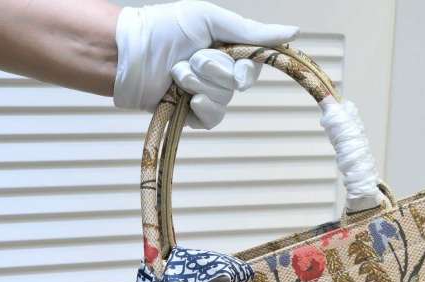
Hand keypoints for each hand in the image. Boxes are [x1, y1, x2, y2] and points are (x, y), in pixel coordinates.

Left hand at [114, 1, 297, 127]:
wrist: (130, 55)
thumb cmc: (166, 29)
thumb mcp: (211, 20)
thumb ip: (252, 31)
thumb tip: (294, 32)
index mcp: (228, 49)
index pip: (255, 66)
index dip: (247, 71)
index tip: (239, 70)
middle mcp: (221, 73)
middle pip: (237, 84)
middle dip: (211, 70)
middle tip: (189, 59)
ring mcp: (208, 96)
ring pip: (222, 100)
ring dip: (197, 84)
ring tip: (176, 73)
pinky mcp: (194, 116)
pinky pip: (211, 118)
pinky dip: (197, 107)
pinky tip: (180, 96)